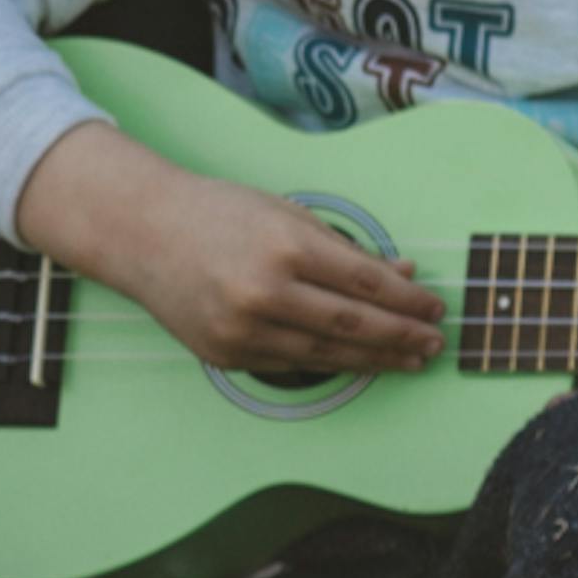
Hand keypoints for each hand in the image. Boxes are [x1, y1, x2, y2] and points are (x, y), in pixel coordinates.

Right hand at [17, 124, 439, 383]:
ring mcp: (243, 328)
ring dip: (376, 359)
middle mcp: (264, 290)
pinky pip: (292, 364)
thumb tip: (401, 272)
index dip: (407, 300)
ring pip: (327, 353)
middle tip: (434, 343)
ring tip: (408, 360)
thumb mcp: (286, 213)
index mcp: (285, 245)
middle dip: (402, 336)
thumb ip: (343, 247)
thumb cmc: (218, 214)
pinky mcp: (226, 353)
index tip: (433, 307)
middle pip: (354, 323)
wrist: (142, 233)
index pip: (366, 281)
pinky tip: (359, 362)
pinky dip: (331, 364)